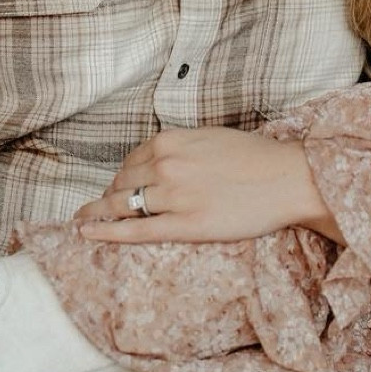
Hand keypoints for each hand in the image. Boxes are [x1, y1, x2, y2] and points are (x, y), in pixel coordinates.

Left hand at [73, 128, 338, 244]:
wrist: (288, 179)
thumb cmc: (256, 157)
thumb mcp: (210, 137)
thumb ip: (180, 147)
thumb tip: (158, 160)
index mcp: (170, 140)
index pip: (131, 160)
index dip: (121, 175)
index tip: (116, 186)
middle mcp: (166, 165)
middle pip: (123, 183)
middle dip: (108, 196)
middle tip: (98, 207)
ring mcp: (173, 196)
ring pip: (124, 206)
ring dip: (98, 214)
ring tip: (82, 222)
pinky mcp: (186, 225)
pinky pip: (136, 231)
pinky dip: (106, 232)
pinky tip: (86, 234)